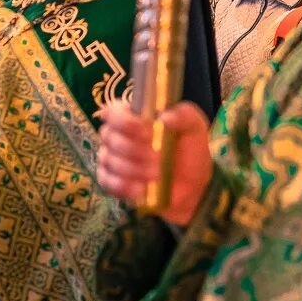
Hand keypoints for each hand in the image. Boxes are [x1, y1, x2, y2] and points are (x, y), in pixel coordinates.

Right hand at [96, 99, 212, 226]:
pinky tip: (142, 188)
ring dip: (133, 169)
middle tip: (158, 158)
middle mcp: (116, 135)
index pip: (112, 112)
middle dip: (134, 149)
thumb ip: (183, 115)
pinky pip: (108, 181)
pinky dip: (124, 185)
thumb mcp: (193, 127)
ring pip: (109, 159)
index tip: (146, 132)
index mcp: (131, 116)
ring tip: (157, 175)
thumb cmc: (189, 150)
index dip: (123, 121)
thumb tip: (164, 118)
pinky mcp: (110, 181)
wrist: (192, 184)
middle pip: (109, 136)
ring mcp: (110, 158)